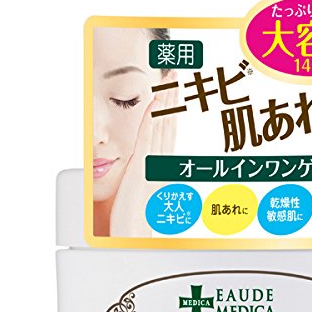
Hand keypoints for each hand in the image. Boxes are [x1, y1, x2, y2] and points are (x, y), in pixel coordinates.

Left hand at [110, 71, 177, 236]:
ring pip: (162, 126)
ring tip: (169, 80)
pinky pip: (148, 138)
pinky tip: (153, 103)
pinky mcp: (142, 168)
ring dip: (165, 102)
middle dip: (172, 99)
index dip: (172, 111)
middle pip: (169, 124)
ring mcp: (153, 164)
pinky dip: (151, 119)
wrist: (134, 234)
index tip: (174, 93)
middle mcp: (162, 163)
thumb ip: (150, 176)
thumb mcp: (146, 192)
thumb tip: (151, 168)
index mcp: (163, 167)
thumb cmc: (137, 217)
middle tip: (177, 77)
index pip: (169, 132)